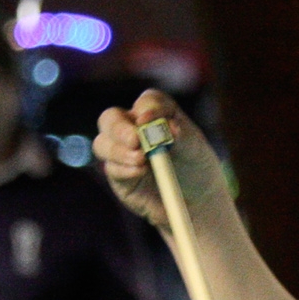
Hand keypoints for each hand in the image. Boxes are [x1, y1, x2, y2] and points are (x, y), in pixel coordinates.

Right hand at [96, 91, 226, 228]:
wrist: (196, 197)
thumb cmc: (195, 165)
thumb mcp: (194, 148)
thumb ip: (181, 135)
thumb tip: (169, 127)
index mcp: (154, 113)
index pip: (146, 102)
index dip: (146, 108)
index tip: (148, 120)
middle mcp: (131, 127)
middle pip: (110, 119)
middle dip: (120, 129)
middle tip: (136, 140)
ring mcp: (121, 151)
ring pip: (102, 143)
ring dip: (119, 151)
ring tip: (141, 159)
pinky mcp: (118, 175)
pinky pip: (112, 169)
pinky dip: (124, 169)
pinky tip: (139, 172)